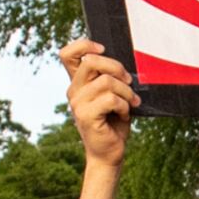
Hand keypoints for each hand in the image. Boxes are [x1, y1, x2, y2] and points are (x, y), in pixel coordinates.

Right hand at [61, 37, 138, 168]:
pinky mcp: (85, 116)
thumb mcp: (113, 95)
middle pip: (91, 61)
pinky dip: (124, 106)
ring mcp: (77, 103)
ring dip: (126, 92)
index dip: (84, 45)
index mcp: (78, 83)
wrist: (110, 153)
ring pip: (106, 81)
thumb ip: (110, 77)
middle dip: (117, 68)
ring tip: (130, 103)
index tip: (103, 49)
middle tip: (129, 81)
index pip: (67, 54)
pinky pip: (111, 99)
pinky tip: (124, 114)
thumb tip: (123, 64)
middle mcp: (74, 91)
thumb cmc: (114, 123)